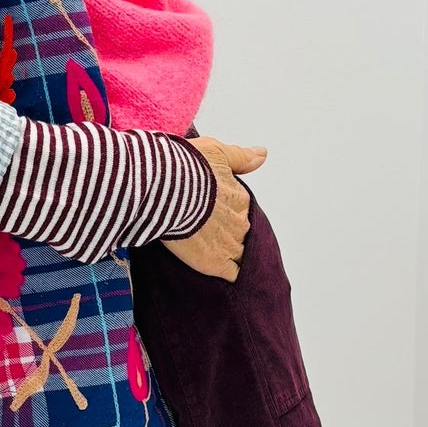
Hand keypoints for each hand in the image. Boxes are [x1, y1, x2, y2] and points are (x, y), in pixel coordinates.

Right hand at [162, 138, 267, 280]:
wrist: (165, 187)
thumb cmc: (186, 167)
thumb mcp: (216, 152)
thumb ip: (241, 157)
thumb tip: (262, 154)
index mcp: (240, 197)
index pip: (240, 209)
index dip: (226, 211)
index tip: (211, 211)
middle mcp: (240, 221)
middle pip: (240, 231)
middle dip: (227, 232)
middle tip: (205, 231)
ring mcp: (230, 243)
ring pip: (238, 253)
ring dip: (227, 253)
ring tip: (207, 251)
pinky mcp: (216, 262)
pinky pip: (231, 274)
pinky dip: (226, 273)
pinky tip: (216, 270)